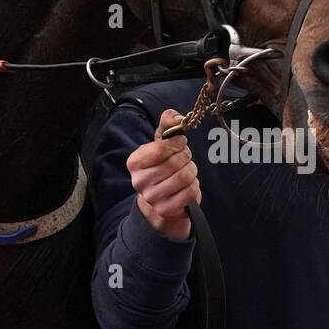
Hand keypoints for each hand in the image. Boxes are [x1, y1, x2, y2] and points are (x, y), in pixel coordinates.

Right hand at [126, 109, 200, 241]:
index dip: (177, 143)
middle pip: (176, 162)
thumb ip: (168, 124)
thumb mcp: (161, 144)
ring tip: (186, 171)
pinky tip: (187, 186)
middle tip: (184, 158)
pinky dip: (194, 186)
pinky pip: (190, 192)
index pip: (162, 148)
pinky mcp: (165, 210)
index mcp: (134, 162)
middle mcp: (139, 181)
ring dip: (191, 171)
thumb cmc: (161, 166)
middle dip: (186, 157)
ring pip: (185, 176)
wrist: (159, 199)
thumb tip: (178, 117)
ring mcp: (151, 197)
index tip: (180, 143)